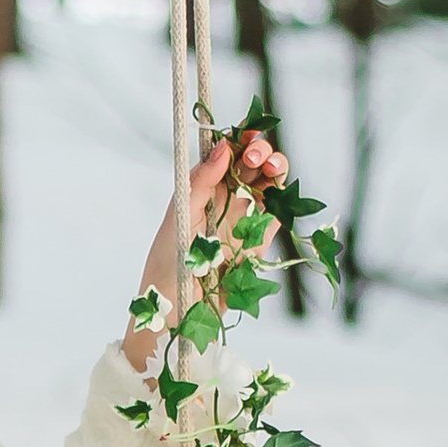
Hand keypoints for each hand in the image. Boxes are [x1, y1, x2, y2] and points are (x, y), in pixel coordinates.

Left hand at [123, 128, 288, 372]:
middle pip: (253, 165)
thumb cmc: (166, 265)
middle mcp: (226, 200)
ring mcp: (245, 221)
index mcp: (203, 189)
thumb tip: (223, 147)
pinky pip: (275, 218)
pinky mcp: (260, 245)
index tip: (247, 132)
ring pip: (269, 186)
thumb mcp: (179, 218)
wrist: (176, 314)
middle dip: (260, 152)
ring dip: (276, 170)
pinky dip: (281, 202)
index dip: (239, 139)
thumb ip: (201, 182)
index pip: (226, 154)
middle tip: (256, 156)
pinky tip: (276, 193)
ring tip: (272, 167)